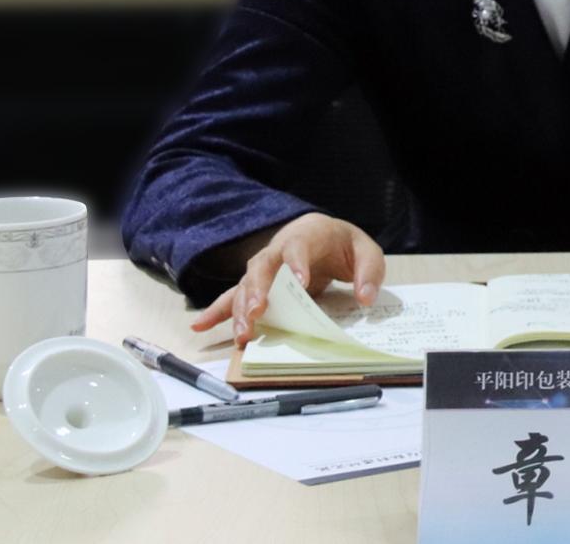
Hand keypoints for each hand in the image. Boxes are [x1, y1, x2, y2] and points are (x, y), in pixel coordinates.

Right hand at [190, 213, 385, 347]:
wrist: (325, 235)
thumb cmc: (345, 245)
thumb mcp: (367, 253)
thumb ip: (369, 272)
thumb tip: (365, 298)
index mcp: (309, 234)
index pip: (299, 246)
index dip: (297, 263)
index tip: (300, 283)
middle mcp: (279, 248)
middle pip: (263, 266)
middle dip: (258, 289)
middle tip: (258, 312)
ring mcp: (265, 267)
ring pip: (246, 284)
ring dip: (240, 309)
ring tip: (242, 334)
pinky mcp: (258, 284)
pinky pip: (234, 296)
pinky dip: (218, 311)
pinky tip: (200, 325)